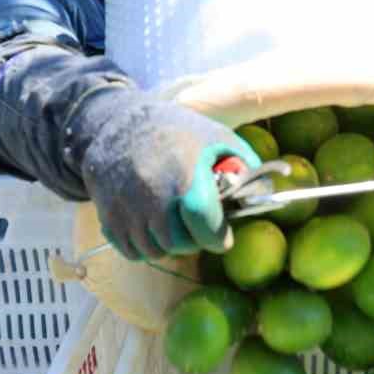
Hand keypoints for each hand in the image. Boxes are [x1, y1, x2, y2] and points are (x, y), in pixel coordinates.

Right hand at [70, 87, 261, 259]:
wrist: (116, 123)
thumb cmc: (174, 130)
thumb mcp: (215, 135)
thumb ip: (243, 163)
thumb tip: (266, 190)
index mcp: (184, 174)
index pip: (203, 222)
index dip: (216, 237)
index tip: (222, 238)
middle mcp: (152, 194)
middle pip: (179, 243)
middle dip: (194, 241)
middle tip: (197, 227)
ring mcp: (126, 207)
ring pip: (154, 251)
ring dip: (169, 245)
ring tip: (175, 225)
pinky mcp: (107, 215)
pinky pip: (130, 250)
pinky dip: (144, 247)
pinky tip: (152, 228)